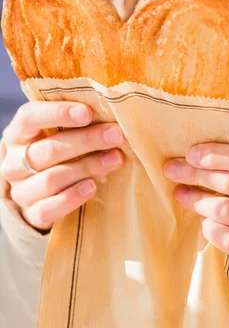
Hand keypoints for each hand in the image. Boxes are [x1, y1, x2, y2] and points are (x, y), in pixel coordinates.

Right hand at [1, 101, 125, 230]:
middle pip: (48, 150)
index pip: (29, 118)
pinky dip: (72, 197)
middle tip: (116, 135)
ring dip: (87, 167)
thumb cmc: (57, 157)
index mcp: (18, 136)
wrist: (40, 199)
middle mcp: (13, 162)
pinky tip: (92, 187)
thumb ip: (76, 125)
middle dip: (86, 140)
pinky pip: (48, 209)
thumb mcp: (58, 137)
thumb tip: (113, 113)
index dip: (57, 113)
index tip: (88, 112)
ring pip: (52, 178)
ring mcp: (21, 190)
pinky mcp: (32, 215)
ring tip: (116, 159)